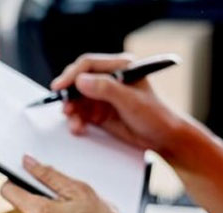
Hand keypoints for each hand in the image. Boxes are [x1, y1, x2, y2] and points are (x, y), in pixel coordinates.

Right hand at [52, 53, 184, 156]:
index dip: (71, 75)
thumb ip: (106, 89)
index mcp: (120, 67)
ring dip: (72, 112)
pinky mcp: (99, 112)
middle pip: (78, 82)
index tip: (59, 87)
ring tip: (75, 125)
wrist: (163, 138)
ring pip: (76, 99)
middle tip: (66, 109)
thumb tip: (80, 81)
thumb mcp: (131, 101)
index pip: (88, 65)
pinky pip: (80, 114)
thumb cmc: (155, 115)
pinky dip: (76, 121)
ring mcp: (103, 96)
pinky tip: (79, 128)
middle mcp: (109, 79)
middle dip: (69, 96)